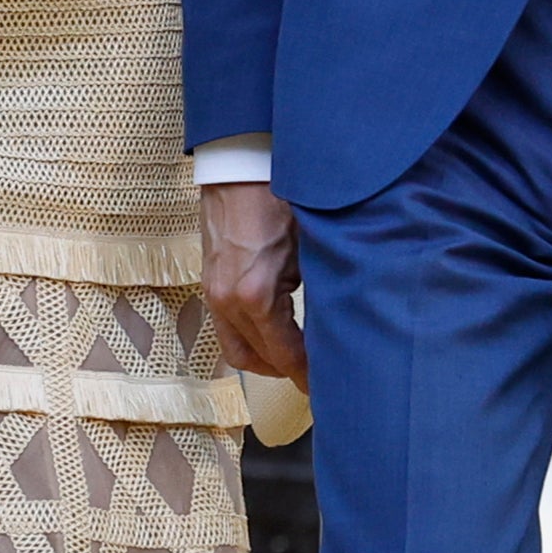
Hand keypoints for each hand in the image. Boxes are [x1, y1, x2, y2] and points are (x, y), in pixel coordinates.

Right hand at [201, 179, 304, 384]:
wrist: (240, 168)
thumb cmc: (279, 200)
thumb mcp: (312, 250)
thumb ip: (322, 292)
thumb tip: (342, 324)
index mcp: (256, 296)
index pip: (284, 354)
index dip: (306, 373)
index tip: (324, 384)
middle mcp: (228, 301)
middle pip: (258, 359)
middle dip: (286, 371)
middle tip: (314, 374)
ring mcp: (214, 293)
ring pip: (236, 349)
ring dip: (264, 358)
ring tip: (293, 357)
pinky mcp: (209, 283)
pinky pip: (226, 328)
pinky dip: (249, 338)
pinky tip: (273, 331)